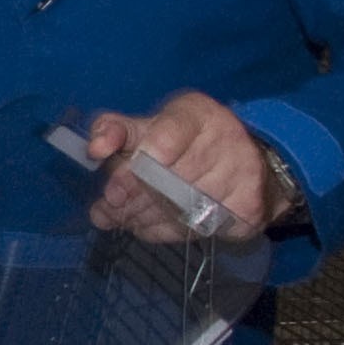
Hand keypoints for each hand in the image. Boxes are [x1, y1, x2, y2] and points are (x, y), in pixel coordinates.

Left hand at [85, 93, 272, 240]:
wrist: (246, 163)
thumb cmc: (183, 142)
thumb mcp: (147, 127)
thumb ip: (114, 132)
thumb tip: (94, 149)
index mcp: (196, 112)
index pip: (164, 139)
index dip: (133, 169)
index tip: (110, 192)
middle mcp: (226, 138)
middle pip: (170, 179)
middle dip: (132, 199)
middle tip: (112, 209)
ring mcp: (243, 173)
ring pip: (181, 207)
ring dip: (145, 218)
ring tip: (128, 218)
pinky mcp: (250, 206)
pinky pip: (198, 228)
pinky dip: (167, 231)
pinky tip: (153, 226)